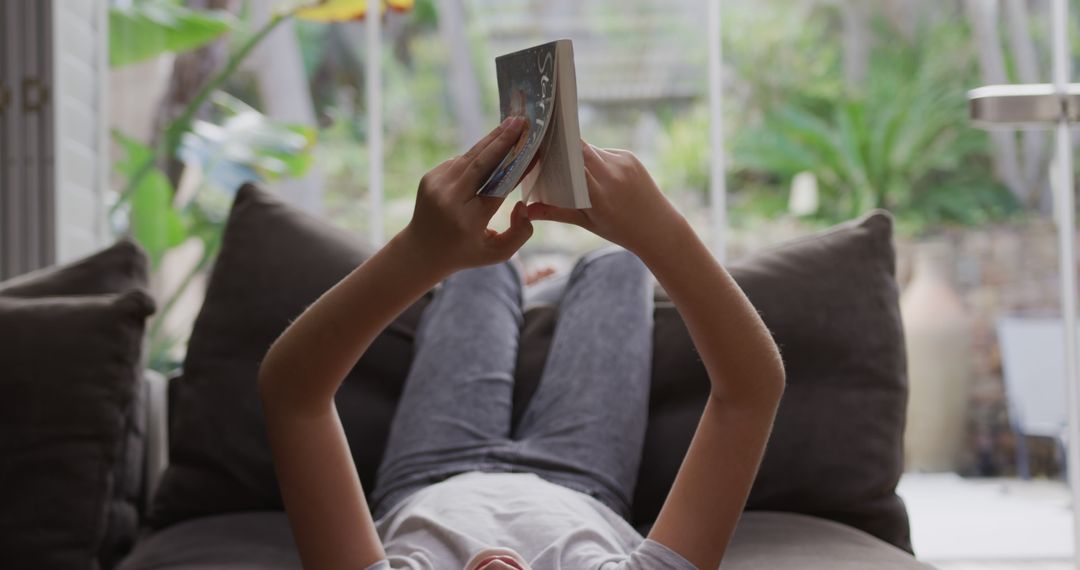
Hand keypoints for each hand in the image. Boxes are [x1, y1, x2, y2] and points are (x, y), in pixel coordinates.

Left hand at [402, 117, 533, 272]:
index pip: (498, 188)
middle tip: (521, 122)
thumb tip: (522, 205)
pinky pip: (459, 162)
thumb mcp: (497, 253)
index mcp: (467, 220)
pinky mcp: (429, 178)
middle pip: (481, 164)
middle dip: (503, 140)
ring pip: (469, 157)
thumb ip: (519, 234)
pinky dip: (476, 154)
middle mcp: (449, 200)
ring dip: (491, 140)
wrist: (420, 251)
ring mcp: (436, 186)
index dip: (518, 167)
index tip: (535, 151)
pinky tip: (492, 143)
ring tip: (510, 124)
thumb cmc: (465, 253)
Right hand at [525, 142, 688, 261]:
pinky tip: (593, 171)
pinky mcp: (630, 157)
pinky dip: (595, 159)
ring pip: (590, 149)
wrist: (659, 228)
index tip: (537, 149)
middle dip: (562, 148)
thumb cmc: (621, 230)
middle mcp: (610, 175)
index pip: (570, 162)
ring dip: (578, 154)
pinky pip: (604, 152)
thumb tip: (526, 212)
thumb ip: (556, 213)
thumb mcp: (587, 222)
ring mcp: (622, 163)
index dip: (554, 152)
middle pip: (578, 149)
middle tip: (544, 148)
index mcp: (597, 194)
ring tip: (566, 163)